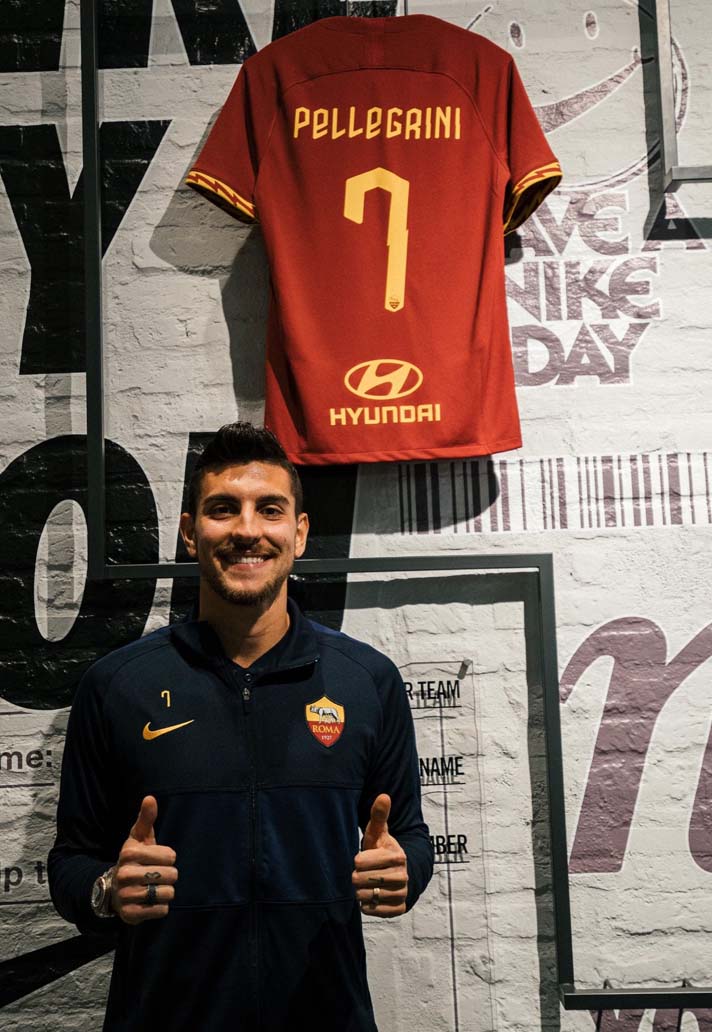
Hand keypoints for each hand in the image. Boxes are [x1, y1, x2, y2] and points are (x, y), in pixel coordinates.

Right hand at [111, 796, 177, 924]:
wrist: (114, 889)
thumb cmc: (134, 858)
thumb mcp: (138, 837)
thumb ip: (146, 818)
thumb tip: (150, 797)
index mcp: (129, 853)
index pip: (170, 856)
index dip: (168, 858)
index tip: (157, 859)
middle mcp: (125, 874)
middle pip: (171, 875)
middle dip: (169, 875)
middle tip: (156, 875)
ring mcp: (126, 895)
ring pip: (167, 893)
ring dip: (165, 892)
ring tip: (153, 888)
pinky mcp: (130, 914)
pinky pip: (161, 911)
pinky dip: (160, 907)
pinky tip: (150, 901)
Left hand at [352, 793, 407, 917]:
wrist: (402, 872)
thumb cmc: (383, 850)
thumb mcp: (379, 832)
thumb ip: (379, 815)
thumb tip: (383, 795)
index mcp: (397, 856)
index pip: (360, 862)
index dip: (357, 861)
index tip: (362, 859)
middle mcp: (402, 876)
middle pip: (361, 880)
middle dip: (356, 877)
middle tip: (361, 873)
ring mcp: (402, 893)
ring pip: (365, 896)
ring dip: (360, 892)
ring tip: (366, 884)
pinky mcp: (400, 909)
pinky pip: (373, 911)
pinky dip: (367, 906)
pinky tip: (370, 897)